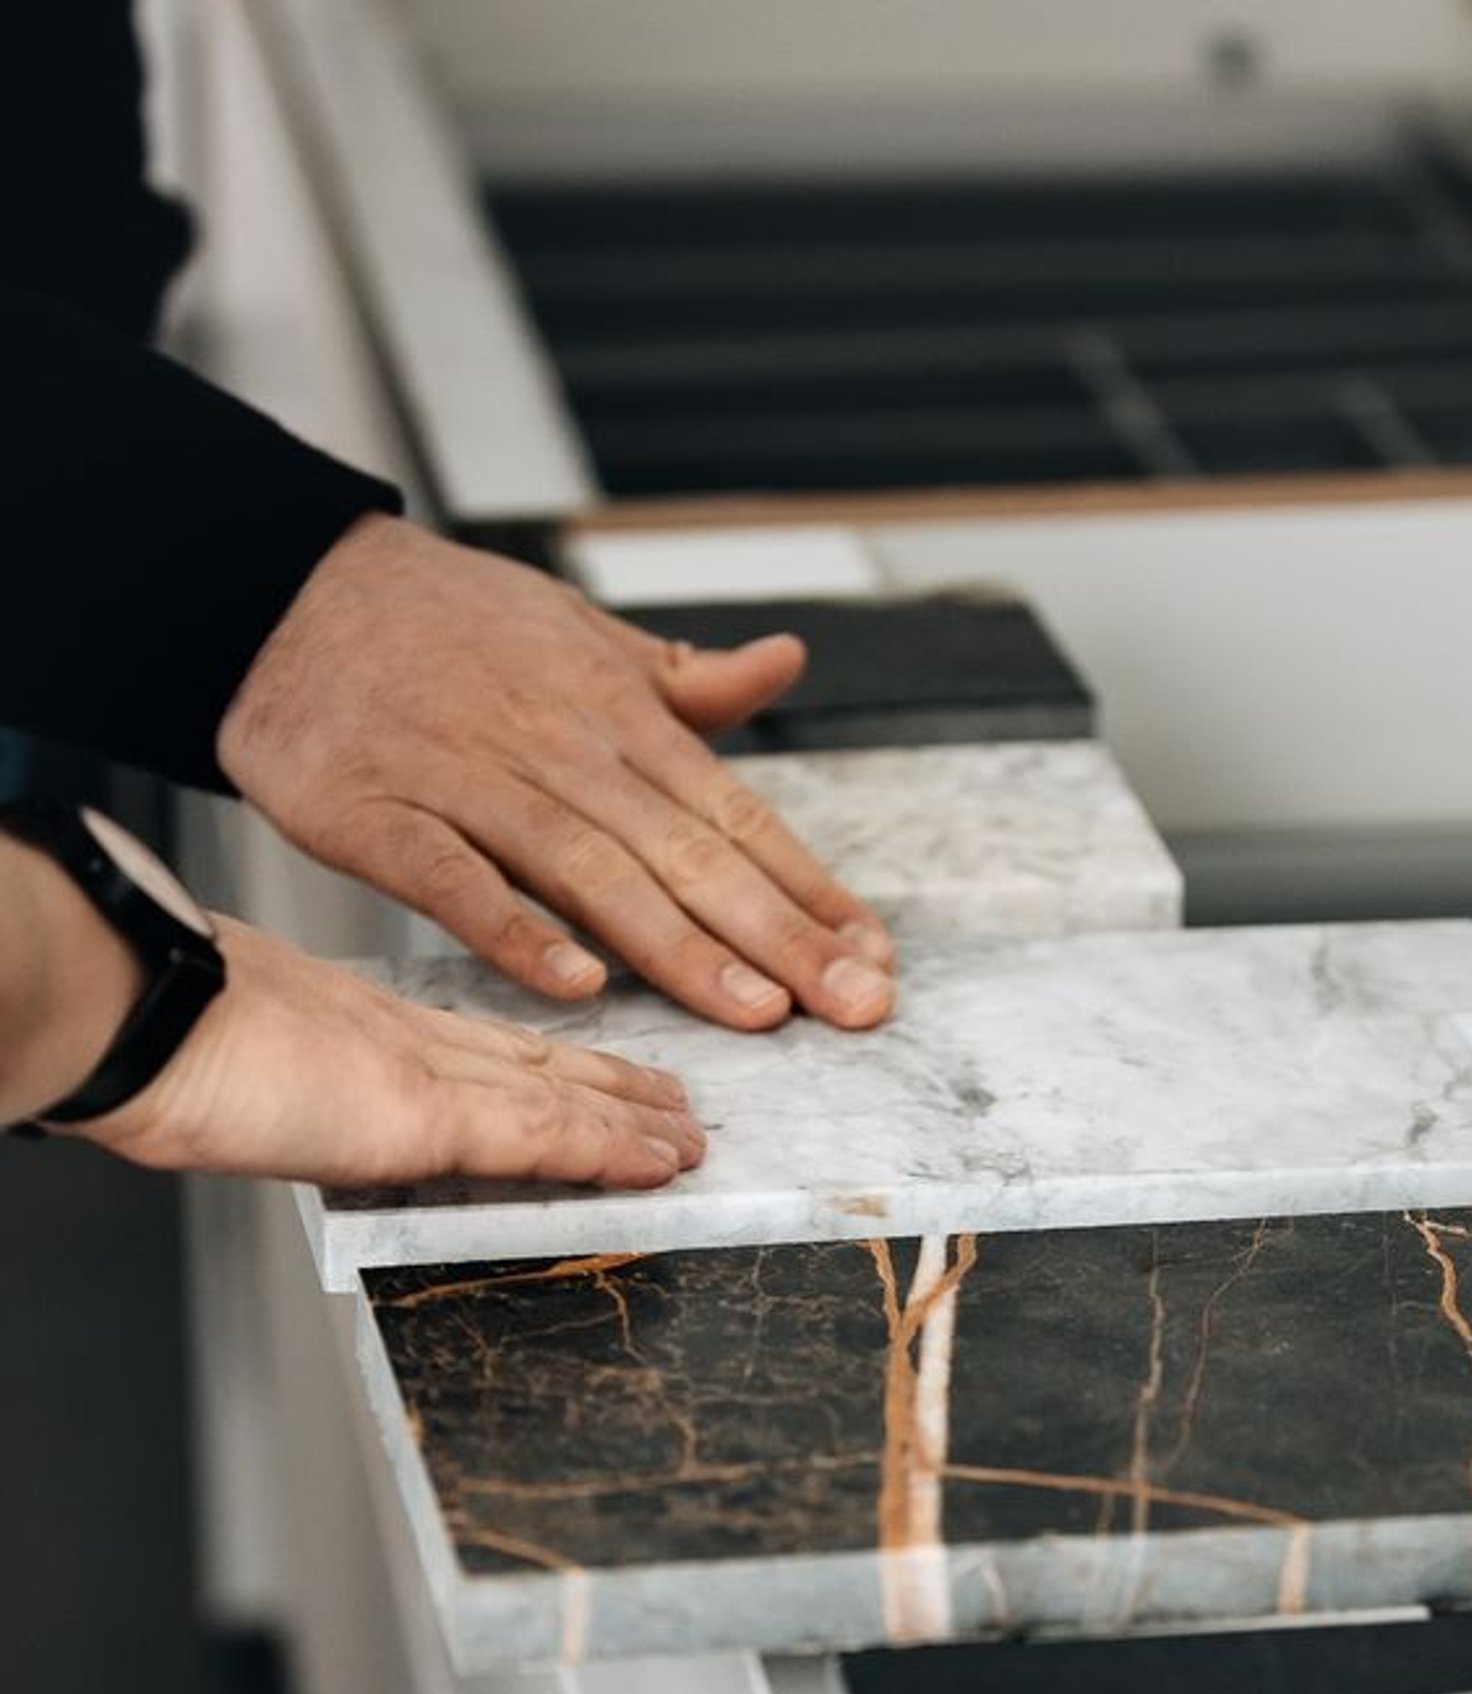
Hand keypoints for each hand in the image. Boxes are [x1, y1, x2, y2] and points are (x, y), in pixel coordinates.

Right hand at [71, 915, 706, 1188]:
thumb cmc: (148, 1029)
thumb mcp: (228, 1051)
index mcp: (361, 1030)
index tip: (600, 1072)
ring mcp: (422, 1072)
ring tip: (691, 1138)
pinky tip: (659, 1156)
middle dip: (613, 1087)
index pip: (482, 1048)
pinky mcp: (426, 1109)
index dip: (550, 1063)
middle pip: (537, 1065)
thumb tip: (254, 1092)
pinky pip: (539, 1131)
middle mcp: (407, 1043)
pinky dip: (606, 1146)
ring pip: (557, 1095)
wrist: (126, 1011)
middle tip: (677, 1102)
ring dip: (632, 1121)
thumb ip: (278, 1072)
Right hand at [215, 515, 895, 1031]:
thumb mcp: (578, 630)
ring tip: (754, 1011)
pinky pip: (454, 879)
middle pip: (684, 853)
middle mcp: (559, 747)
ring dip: (677, 948)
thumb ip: (682, 678)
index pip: (734, 814)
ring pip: (591, 872)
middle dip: (777, 935)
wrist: (285, 590)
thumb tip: (785, 662)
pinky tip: (576, 981)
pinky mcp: (379, 813)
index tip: (871, 958)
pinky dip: (512, 928)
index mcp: (616, 711)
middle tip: (851, 1005)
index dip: (807, 890)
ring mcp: (469, 781)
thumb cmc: (447, 625)